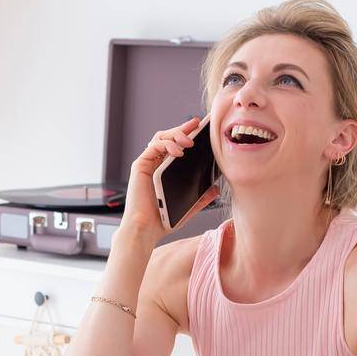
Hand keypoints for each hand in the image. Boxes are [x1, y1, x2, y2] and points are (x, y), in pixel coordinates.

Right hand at [119, 116, 220, 244]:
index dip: (189, 134)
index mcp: (166, 170)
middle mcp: (156, 164)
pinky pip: (153, 147)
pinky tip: (178, 151)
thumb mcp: (188, 207)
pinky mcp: (140, 166)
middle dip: (184, 128)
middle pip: (169, 136)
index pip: (178, 145)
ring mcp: (147, 164)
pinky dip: (166, 144)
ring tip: (189, 142)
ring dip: (176, 134)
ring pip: (160, 137)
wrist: (145, 230)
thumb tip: (216, 189)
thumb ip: (201, 198)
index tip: (203, 128)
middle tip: (198, 125)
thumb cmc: (163, 220)